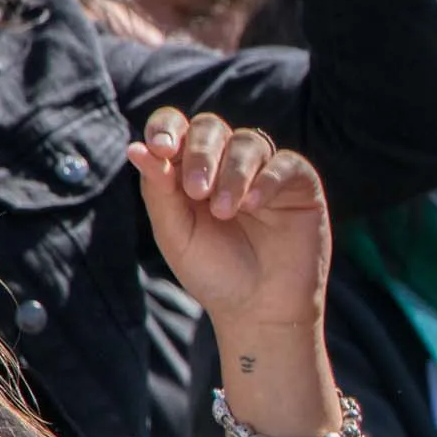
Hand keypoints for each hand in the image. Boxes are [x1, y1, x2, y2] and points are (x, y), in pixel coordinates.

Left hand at [127, 109, 329, 330]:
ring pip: (248, 142)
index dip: (166, 127)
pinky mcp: (299, 183)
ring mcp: (265, 171)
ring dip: (232, 173)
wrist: (259, 309)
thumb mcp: (176, 234)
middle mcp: (227, 163)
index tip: (159, 149)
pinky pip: (285, 163)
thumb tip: (137, 149)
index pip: (176, 127)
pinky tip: (253, 206)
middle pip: (211, 128)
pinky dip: (267, 180)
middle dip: (199, 153)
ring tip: (225, 211)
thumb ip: (159, 191)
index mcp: (190, 169)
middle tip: (196, 191)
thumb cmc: (214, 273)